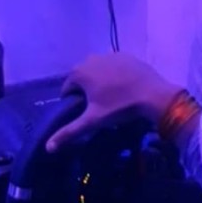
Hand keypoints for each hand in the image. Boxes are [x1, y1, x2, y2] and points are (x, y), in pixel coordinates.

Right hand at [47, 53, 180, 151]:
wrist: (153, 95)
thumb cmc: (120, 108)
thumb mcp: (93, 121)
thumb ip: (69, 132)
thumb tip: (47, 147)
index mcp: (79, 72)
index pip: (67, 90)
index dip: (74, 104)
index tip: (86, 114)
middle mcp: (91, 58)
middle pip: (82, 79)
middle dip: (87, 91)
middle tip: (100, 107)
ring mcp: (109, 55)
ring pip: (98, 71)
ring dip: (100, 82)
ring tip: (113, 98)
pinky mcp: (125, 55)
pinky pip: (113, 66)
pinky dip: (115, 75)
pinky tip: (124, 88)